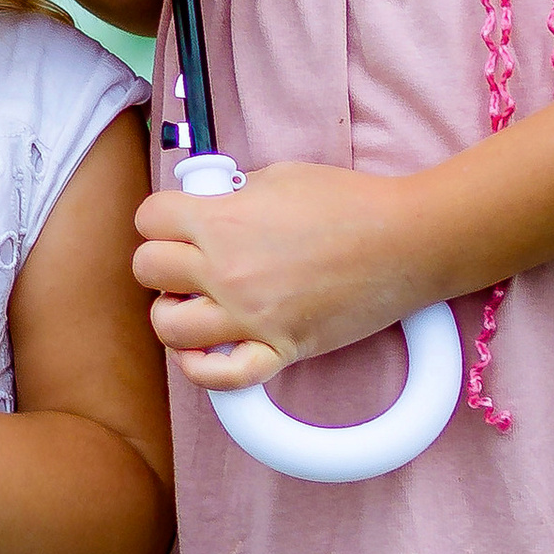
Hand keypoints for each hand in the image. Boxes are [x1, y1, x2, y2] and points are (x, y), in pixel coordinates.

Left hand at [133, 159, 439, 390]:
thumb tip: (207, 208)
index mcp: (223, 220)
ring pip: (168, 327)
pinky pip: (218, 377)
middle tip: (188, 261)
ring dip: (174, 314)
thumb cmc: (350, 202)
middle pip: (147, 269)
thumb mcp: (278, 177)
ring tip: (197, 303)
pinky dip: (203, 368)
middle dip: (162, 262)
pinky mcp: (279, 349)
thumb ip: (232, 195)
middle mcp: (226, 270)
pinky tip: (209, 349)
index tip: (178, 222)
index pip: (148, 218)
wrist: (406, 240)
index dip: (161, 218)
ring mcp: (250, 315)